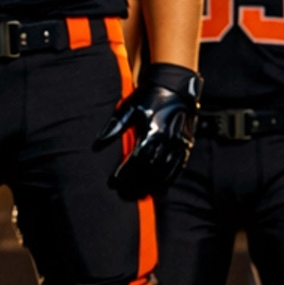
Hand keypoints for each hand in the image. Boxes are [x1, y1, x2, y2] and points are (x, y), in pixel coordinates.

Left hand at [94, 61, 200, 199]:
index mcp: (152, 131)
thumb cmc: (149, 97)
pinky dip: (168, 182)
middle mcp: (168, 140)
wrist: (176, 87)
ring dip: (151, 188)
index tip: (113, 183)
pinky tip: (159, 192)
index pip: (137, 159)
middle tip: (123, 195)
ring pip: (165, 173)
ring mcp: (180, 145)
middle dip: (137, 185)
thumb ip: (114, 128)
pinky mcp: (186, 146)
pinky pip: (178, 169)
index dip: (125, 173)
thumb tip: (97, 145)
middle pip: (151, 170)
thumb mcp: (128, 108)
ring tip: (138, 197)